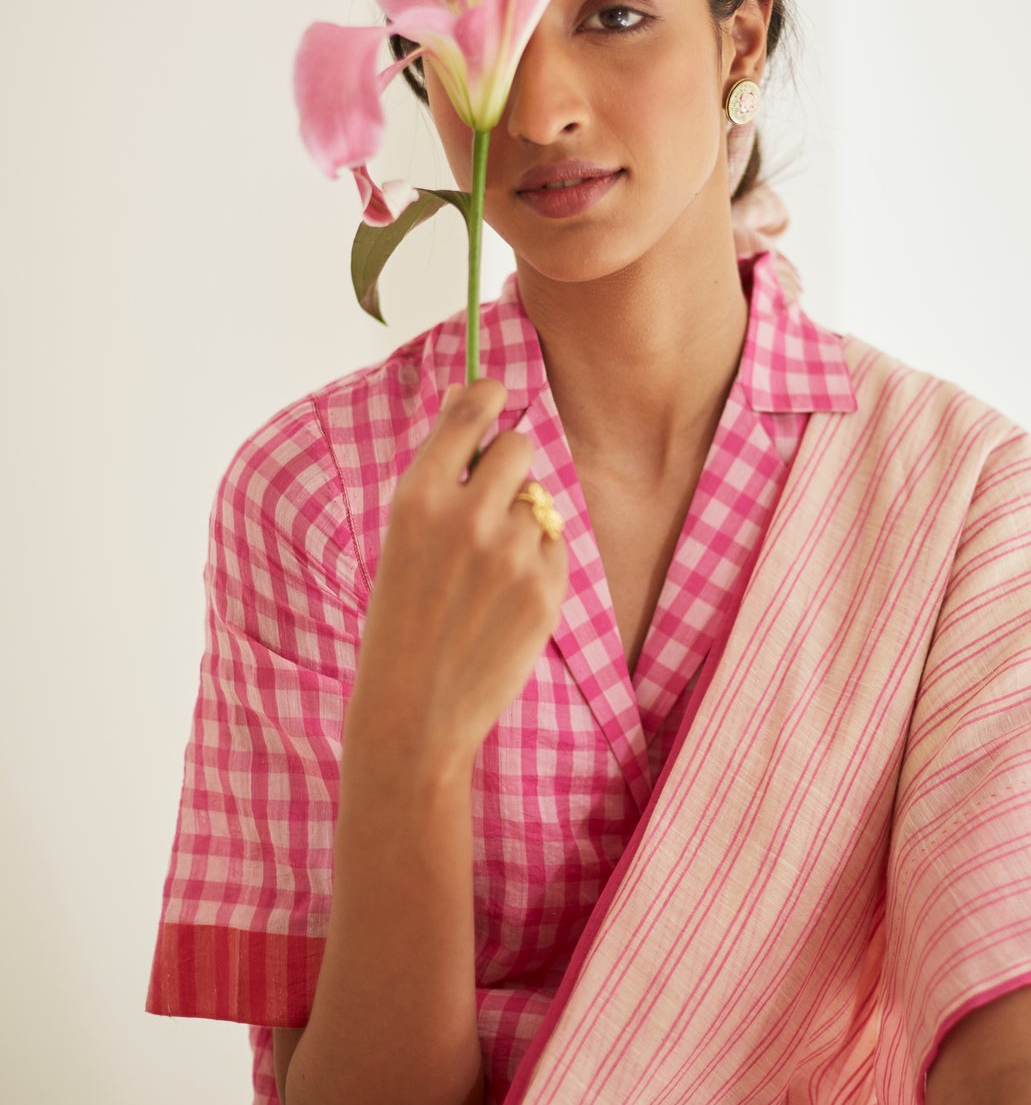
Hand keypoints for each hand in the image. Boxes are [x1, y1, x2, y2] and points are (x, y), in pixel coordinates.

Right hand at [346, 379, 566, 769]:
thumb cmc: (401, 619)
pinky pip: (554, 547)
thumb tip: (468, 392)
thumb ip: (440, 469)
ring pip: (538, 503)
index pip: (470, 411)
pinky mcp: (546, 588)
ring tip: (485, 577)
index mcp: (417, 497)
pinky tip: (503, 603)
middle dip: (511, 464)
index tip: (495, 392)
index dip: (488, 395)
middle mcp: (466, 516)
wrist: (414, 712)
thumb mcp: (402, 536)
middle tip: (491, 500)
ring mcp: (512, 553)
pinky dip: (537, 565)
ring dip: (522, 525)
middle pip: (519, 445)